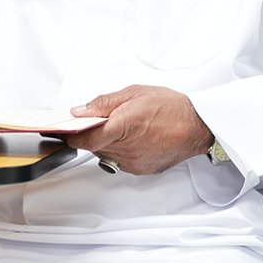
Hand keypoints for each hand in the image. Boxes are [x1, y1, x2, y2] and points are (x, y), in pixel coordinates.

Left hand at [68, 85, 213, 174]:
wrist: (198, 127)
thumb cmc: (172, 107)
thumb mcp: (135, 93)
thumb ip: (104, 103)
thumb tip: (79, 111)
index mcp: (123, 125)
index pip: (85, 138)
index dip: (72, 135)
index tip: (64, 130)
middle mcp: (126, 147)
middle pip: (93, 146)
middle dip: (92, 134)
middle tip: (100, 120)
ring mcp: (132, 161)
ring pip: (105, 154)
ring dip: (106, 142)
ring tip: (123, 127)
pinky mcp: (139, 169)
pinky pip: (119, 160)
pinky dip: (119, 150)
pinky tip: (133, 138)